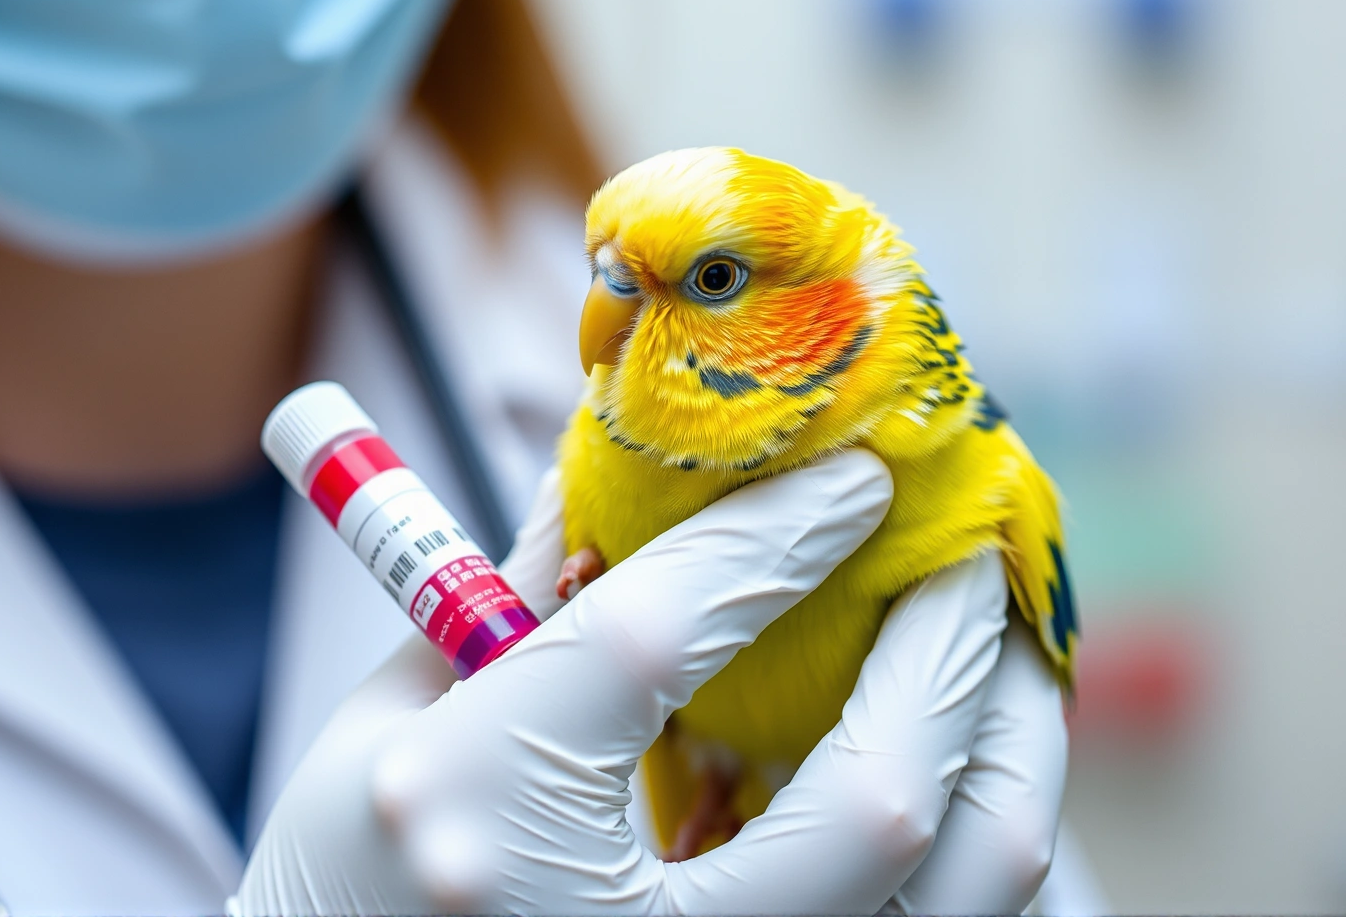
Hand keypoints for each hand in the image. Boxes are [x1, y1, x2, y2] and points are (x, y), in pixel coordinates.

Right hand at [232, 452, 1064, 914]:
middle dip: (947, 656)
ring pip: (943, 898)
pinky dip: (963, 846)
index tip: (859, 475)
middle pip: (866, 804)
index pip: (653, 642)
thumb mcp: (399, 711)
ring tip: (1003, 654)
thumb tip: (639, 471)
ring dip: (1003, 757)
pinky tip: (957, 766)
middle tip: (968, 560)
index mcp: (473, 815)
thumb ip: (520, 590)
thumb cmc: (342, 871)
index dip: (774, 537)